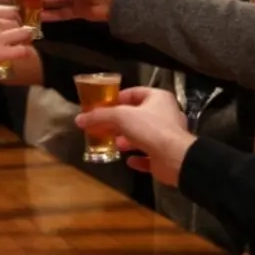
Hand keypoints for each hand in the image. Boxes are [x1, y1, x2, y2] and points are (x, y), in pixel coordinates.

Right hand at [0, 5, 33, 78]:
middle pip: (19, 21)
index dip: (16, 18)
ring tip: (23, 44)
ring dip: (26, 39)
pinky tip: (20, 55)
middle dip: (21, 28)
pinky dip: (24, 52)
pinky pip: (22, 50)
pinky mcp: (0, 53)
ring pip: (25, 32)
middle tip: (19, 36)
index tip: (15, 24)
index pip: (12, 9)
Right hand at [75, 87, 195, 186]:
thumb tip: (79, 119)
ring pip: (143, 135)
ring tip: (113, 144)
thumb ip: (99, 116)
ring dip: (127, 140)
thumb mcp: (120, 117)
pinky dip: (138, 157)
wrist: (175, 158)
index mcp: (158, 98)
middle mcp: (165, 114)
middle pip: (137, 115)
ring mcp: (167, 136)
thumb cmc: (150, 128)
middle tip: (103, 127)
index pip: (134, 93)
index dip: (117, 98)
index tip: (102, 106)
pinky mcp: (167, 155)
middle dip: (119, 122)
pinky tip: (128, 161)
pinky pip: (149, 155)